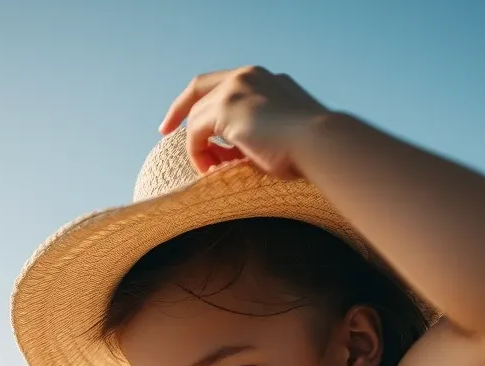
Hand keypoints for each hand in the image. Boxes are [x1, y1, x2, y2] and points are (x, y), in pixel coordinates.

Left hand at [158, 66, 330, 178]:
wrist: (320, 144)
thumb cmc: (308, 152)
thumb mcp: (278, 139)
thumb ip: (254, 139)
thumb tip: (231, 158)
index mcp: (265, 80)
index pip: (224, 84)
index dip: (204, 101)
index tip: (192, 119)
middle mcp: (247, 76)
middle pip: (199, 89)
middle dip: (180, 110)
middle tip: (164, 128)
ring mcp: (235, 88)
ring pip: (197, 116)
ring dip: (198, 146)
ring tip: (208, 170)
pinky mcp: (226, 107)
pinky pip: (195, 132)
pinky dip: (197, 152)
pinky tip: (208, 170)